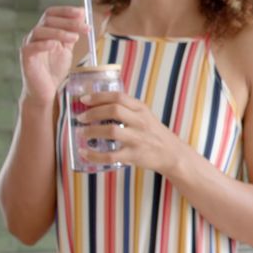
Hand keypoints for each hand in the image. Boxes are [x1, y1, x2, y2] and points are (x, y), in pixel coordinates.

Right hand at [20, 6, 86, 106]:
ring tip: (75, 38)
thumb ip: (72, 33)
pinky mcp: (26, 58)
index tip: (82, 12)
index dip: (66, 11)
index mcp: (45, 31)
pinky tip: (55, 45)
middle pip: (48, 20)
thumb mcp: (67, 48)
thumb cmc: (55, 69)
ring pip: (40, 31)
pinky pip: (31, 47)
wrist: (46, 91)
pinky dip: (43, 44)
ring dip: (59, 32)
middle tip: (85, 28)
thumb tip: (82, 14)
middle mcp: (35, 35)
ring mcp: (29, 45)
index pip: (52, 13)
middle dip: (68, 22)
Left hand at [74, 91, 188, 173]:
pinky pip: (110, 156)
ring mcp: (138, 139)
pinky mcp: (134, 155)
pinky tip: (84, 153)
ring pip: (111, 132)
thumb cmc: (154, 134)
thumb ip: (127, 110)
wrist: (172, 154)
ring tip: (81, 133)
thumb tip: (99, 105)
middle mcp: (140, 122)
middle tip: (80, 117)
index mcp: (141, 109)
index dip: (98, 97)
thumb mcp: (145, 116)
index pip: (118, 97)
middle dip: (92, 113)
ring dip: (91, 131)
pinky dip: (94, 155)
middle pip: (113, 110)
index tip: (84, 100)